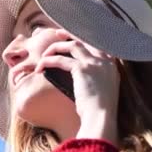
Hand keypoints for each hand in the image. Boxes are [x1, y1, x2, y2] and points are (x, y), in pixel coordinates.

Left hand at [34, 29, 119, 143]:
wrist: (101, 117)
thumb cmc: (98, 111)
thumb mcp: (99, 91)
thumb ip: (92, 80)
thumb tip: (75, 76)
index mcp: (112, 66)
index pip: (98, 45)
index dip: (83, 39)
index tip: (71, 38)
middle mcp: (106, 61)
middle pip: (85, 40)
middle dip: (69, 35)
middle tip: (56, 34)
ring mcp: (95, 63)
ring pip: (72, 45)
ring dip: (55, 48)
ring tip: (44, 55)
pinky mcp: (82, 69)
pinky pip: (60, 59)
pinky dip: (48, 61)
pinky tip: (40, 67)